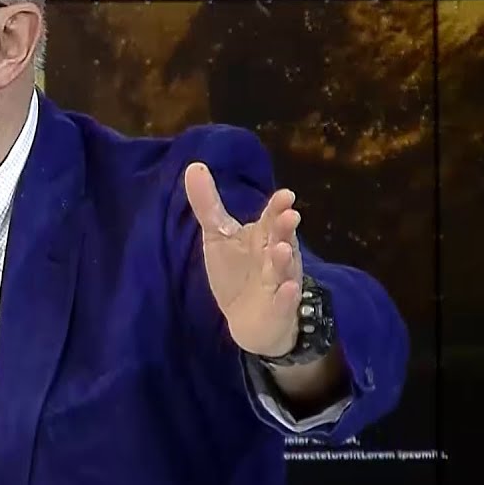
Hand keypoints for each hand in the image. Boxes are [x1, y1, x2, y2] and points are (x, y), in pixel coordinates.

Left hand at [183, 162, 303, 357]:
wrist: (248, 319)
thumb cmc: (237, 271)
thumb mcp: (219, 236)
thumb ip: (208, 204)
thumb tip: (194, 165)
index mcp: (264, 235)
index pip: (272, 217)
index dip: (278, 207)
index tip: (286, 194)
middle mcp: (276, 255)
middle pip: (282, 238)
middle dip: (285, 228)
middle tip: (289, 216)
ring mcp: (279, 282)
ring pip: (285, 269)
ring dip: (284, 259)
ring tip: (282, 249)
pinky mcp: (279, 308)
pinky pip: (285, 301)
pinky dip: (287, 295)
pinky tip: (288, 289)